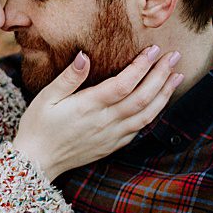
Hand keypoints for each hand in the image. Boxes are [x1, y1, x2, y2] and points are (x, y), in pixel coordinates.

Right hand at [11, 44, 182, 179]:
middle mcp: (104, 121)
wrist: (36, 162)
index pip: (123, 83)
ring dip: (164, 94)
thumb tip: (84, 56)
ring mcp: (111, 136)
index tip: (153, 50)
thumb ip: (68, 78)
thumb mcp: (45, 98)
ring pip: (147, 114)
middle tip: (174, 56)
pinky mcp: (113, 145)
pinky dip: (154, 113)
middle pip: (142, 97)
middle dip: (161, 75)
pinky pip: (140, 129)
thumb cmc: (37, 126)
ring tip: (177, 76)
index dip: (142, 66)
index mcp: (88, 106)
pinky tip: (160, 101)